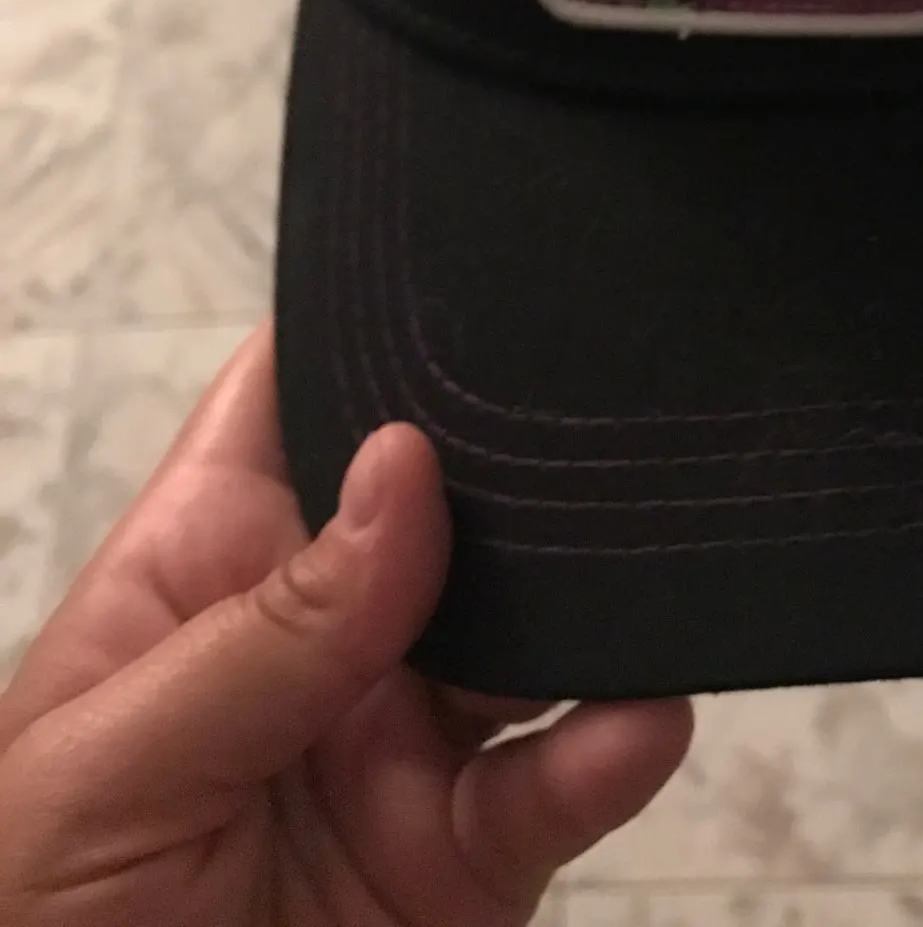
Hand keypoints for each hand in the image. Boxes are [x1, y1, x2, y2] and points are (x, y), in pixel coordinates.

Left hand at [0, 324, 691, 925]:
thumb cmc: (33, 921)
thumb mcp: (101, 768)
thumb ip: (258, 635)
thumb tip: (402, 469)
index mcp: (207, 570)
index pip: (295, 404)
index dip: (371, 331)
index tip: (469, 279)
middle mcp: (325, 639)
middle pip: (446, 502)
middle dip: (517, 457)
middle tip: (595, 422)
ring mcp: (404, 740)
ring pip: (530, 631)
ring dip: (590, 595)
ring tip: (641, 561)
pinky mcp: (469, 854)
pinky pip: (559, 785)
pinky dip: (613, 748)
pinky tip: (641, 715)